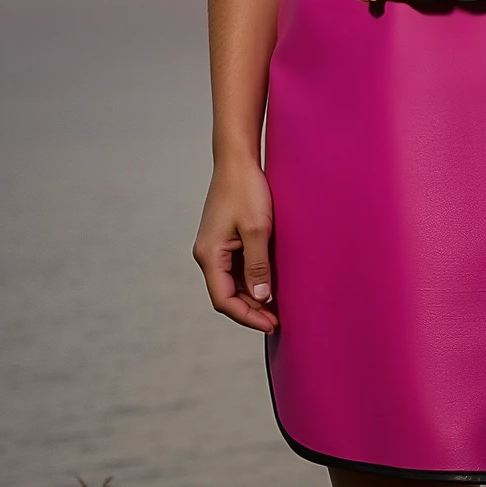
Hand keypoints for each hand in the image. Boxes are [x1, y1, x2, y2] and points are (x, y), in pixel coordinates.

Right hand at [195, 157, 278, 332]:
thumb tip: (261, 297)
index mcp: (209, 254)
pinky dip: (252, 280)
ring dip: (252, 297)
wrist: (237, 161)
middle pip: (226, 294)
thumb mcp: (257, 230)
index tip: (271, 325)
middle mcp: (207, 254)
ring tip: (276, 308)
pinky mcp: (225, 240)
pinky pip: (236, 269)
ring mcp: (215, 247)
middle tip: (278, 321)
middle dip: (251, 310)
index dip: (247, 316)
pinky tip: (270, 285)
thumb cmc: (247, 190)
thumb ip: (257, 265)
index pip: (224, 299)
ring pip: (232, 283)